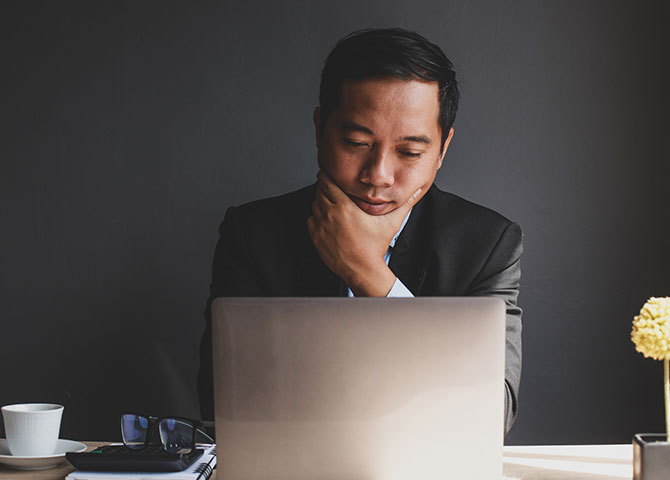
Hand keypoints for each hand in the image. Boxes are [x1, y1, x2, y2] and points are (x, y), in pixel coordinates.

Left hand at [306, 170, 420, 295]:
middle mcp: (330, 214)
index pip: (326, 181)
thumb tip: (417, 191)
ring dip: (322, 203)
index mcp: (345, 206)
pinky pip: (311, 220)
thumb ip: (404, 204)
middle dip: (325, 188)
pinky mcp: (316, 237)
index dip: (328, 176)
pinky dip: (317, 219)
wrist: (363, 270)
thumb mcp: (391, 223)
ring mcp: (321, 226)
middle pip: (319, 191)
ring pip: (314, 205)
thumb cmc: (375, 248)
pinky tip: (330, 223)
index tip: (332, 176)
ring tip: (334, 208)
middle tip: (335, 191)